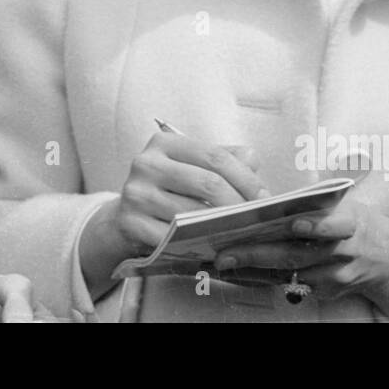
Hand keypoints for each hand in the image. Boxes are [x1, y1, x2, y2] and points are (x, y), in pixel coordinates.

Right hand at [115, 134, 263, 252]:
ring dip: (221, 226)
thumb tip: (253, 163)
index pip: (215, 156)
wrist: (125, 217)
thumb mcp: (191, 166)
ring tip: (239, 232)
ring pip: (193, 213)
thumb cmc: (167, 190)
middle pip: (207, 183)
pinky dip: (197, 243)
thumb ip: (224, 158)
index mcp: (164, 143)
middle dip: (239, 204)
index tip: (263, 196)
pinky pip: (174, 237)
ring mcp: (136, 193)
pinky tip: (212, 245)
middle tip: (256, 218)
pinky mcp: (130, 222)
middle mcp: (146, 163)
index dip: (245, 177)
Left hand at [213, 198, 388, 320]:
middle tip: (226, 254)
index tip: (293, 225)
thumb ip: (312, 202)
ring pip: (292, 273)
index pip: (331, 224)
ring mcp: (336, 272)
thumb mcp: (345, 205)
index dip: (314, 226)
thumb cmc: (358, 223)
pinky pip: (296, 284)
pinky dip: (269, 278)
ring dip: (256, 269)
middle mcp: (342, 248)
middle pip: (297, 253)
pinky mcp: (331, 289)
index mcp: (348, 219)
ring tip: (226, 263)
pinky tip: (244, 273)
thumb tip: (265, 197)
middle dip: (259, 254)